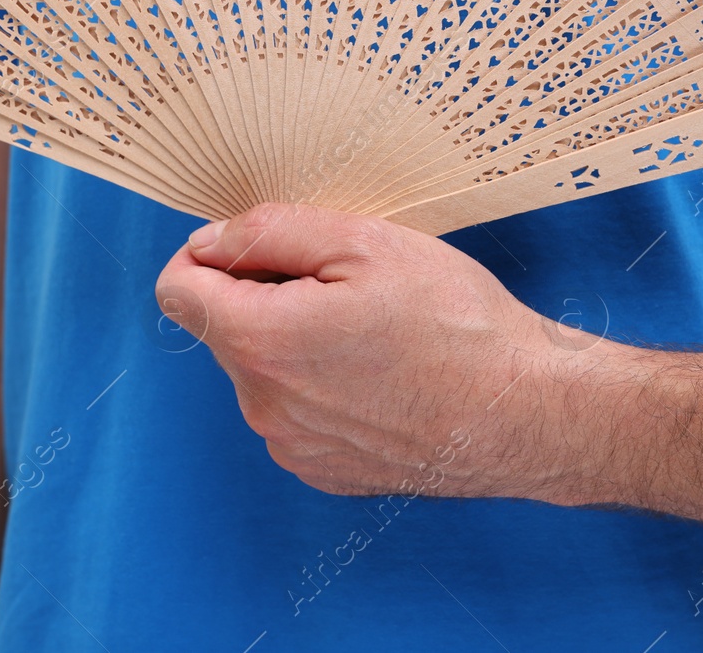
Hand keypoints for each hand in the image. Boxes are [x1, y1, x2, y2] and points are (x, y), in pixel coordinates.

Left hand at [154, 204, 615, 502]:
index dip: (211, 255)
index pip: (177, 289)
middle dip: (267, 296)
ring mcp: (291, 446)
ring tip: (374, 333)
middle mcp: (262, 404)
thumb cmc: (456, 324)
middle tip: (349, 286)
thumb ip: (270, 232)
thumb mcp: (365, 242)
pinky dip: (322, 386)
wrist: (525, 412)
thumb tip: (209, 241)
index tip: (263, 248)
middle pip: (225, 328)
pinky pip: (295, 412)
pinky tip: (381, 375)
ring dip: (296, 343)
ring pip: (262, 370)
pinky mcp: (322, 471)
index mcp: (260, 341)